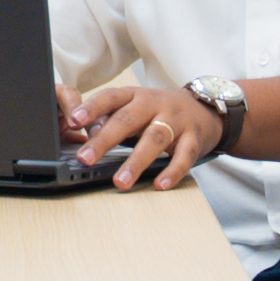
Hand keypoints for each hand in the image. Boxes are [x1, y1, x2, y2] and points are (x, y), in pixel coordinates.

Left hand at [62, 79, 222, 188]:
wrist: (205, 109)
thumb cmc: (160, 110)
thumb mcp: (136, 107)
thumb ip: (112, 118)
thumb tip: (86, 133)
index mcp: (136, 96)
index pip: (110, 98)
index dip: (92, 108)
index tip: (74, 121)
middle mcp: (155, 105)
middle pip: (127, 120)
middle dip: (105, 140)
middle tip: (85, 158)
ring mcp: (176, 120)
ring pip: (154, 139)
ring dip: (136, 162)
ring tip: (120, 181)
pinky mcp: (194, 138)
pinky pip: (184, 156)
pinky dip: (172, 171)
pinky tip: (160, 184)